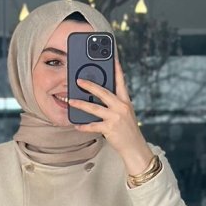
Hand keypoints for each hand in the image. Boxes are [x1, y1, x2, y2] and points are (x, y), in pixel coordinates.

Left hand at [67, 55, 153, 176]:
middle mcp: (121, 107)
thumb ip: (115, 104)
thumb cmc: (128, 130)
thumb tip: (98, 96)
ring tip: (70, 100)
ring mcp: (115, 118)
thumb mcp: (125, 114)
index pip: (121, 81)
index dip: (117, 69)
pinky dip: (83, 126)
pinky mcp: (110, 128)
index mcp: (126, 101)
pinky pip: (92, 126)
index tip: (112, 57)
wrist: (135, 148)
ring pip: (94, 108)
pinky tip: (76, 125)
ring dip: (80, 104)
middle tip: (78, 80)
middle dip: (90, 85)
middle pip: (103, 92)